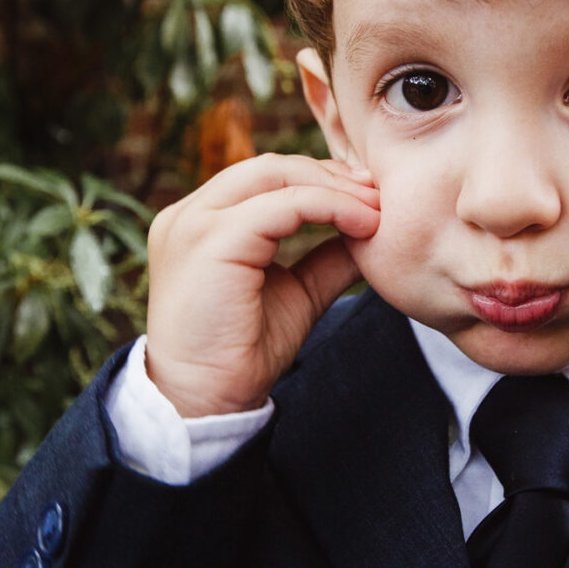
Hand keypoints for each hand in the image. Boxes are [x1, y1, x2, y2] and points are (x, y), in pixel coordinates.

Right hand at [144, 154, 379, 417]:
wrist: (208, 400)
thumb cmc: (243, 351)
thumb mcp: (296, 291)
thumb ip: (326, 257)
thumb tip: (373, 232)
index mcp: (202, 222)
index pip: (265, 177)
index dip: (320, 179)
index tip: (367, 195)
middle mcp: (189, 214)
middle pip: (270, 167)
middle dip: (330, 175)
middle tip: (378, 193)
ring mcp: (194, 222)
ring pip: (275, 176)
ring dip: (334, 189)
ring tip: (376, 209)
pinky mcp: (210, 240)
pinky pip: (282, 205)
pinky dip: (329, 207)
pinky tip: (362, 225)